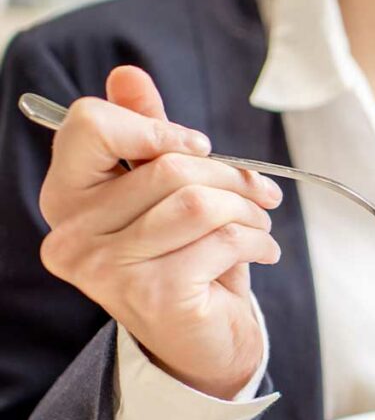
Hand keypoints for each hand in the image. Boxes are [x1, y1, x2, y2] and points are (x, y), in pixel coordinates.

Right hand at [38, 66, 282, 398]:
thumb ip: (146, 133)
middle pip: (166, 165)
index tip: (201, 147)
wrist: (199, 345)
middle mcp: (73, 234)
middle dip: (230, 174)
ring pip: (198, 202)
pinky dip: (257, 241)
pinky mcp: (155, 294)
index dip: (156, 127)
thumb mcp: (164, 193)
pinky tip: (263, 252)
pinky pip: (222, 240)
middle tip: (260, 192)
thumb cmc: (182, 259)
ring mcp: (109, 268)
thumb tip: (128, 74)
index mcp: (66, 196)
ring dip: (247, 208)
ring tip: (261, 223)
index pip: (90, 125)